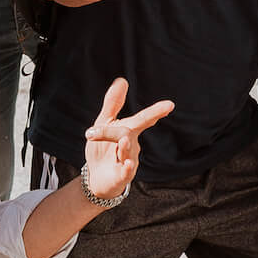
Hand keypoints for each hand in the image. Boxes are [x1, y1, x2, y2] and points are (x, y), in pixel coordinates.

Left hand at [81, 78, 173, 200]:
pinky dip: (127, 168)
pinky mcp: (122, 177)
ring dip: (124, 146)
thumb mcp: (104, 123)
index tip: (170, 105)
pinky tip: (126, 164)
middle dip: (110, 131)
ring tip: (122, 142)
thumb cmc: (103, 148)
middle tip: (88, 133)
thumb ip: (113, 103)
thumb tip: (122, 80)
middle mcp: (132, 145)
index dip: (156, 112)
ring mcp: (129, 161)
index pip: (143, 119)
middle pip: (126, 133)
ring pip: (126, 151)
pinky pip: (127, 171)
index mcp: (128, 130)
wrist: (96, 176)